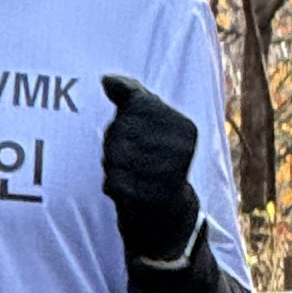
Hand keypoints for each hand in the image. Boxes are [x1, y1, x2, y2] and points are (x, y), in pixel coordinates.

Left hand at [101, 74, 201, 264]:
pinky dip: (112, 184)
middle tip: (129, 158)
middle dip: (115, 142)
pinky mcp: (149, 199)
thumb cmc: (154, 159)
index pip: (135, 106)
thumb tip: (105, 79)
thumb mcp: (152, 123)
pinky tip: (126, 189)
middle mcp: (181, 149)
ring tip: (128, 173)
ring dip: (111, 164)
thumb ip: (132, 95)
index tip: (135, 135)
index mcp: (185, 128)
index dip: (124, 120)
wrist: (167, 213)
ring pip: (114, 155)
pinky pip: (112, 181)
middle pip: (121, 130)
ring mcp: (166, 175)